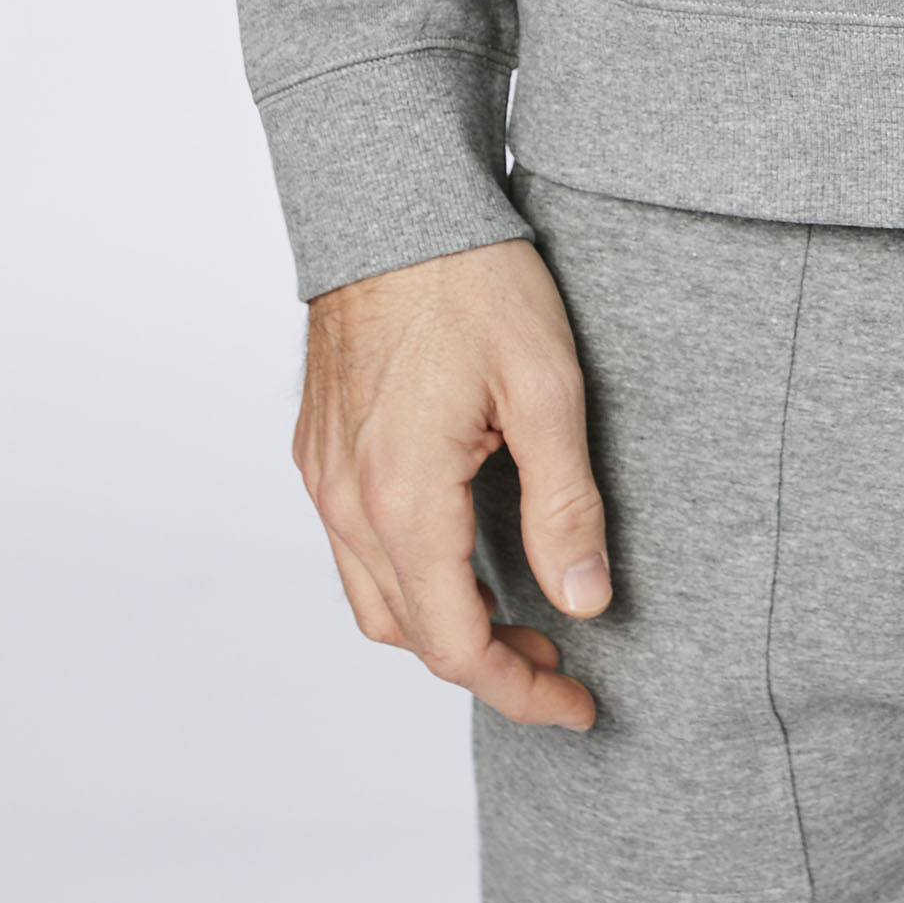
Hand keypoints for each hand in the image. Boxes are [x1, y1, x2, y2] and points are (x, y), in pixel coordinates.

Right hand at [294, 238, 609, 729]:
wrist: (392, 198)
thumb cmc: (475, 281)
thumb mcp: (548, 389)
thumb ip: (564, 506)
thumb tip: (584, 602)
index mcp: (403, 498)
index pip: (454, 643)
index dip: (519, 690)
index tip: (579, 704)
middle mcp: (346, 499)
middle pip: (407, 632)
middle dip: (484, 663)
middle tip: (561, 661)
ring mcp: (323, 473)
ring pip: (372, 594)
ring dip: (440, 622)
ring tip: (517, 613)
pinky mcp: (319, 445)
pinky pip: (353, 543)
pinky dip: (407, 574)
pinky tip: (462, 549)